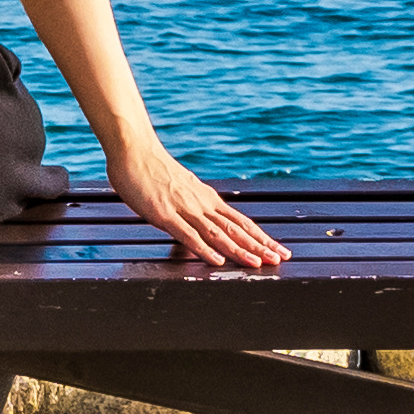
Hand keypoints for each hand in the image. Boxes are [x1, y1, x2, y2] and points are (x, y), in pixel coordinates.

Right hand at [111, 148, 285, 273]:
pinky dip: (204, 249)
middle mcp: (202, 204)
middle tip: (279, 259)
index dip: (260, 237)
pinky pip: (188, 235)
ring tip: (257, 263)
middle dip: (259, 246)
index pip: (240, 221)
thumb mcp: (181, 187)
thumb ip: (193, 204)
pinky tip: (217, 260)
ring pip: (217, 233)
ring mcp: (184, 209)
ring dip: (239, 250)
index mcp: (207, 198)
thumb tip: (202, 219)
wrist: (134, 149)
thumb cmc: (153, 168)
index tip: (278, 249)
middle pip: (235, 228)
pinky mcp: (165, 214)